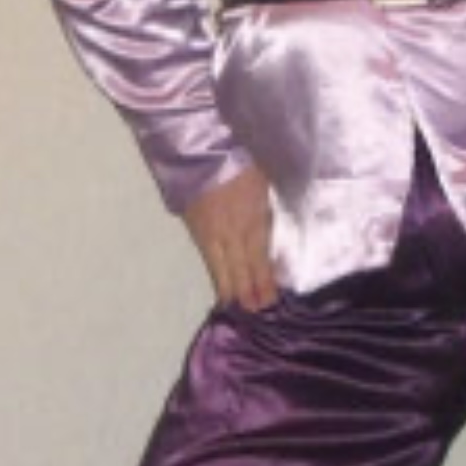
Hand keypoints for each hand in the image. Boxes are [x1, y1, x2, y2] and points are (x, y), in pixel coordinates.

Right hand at [182, 166, 278, 312]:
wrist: (199, 151)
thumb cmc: (239, 162)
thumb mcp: (262, 185)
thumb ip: (264, 213)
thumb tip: (265, 235)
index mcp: (253, 219)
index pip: (260, 259)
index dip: (264, 282)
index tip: (270, 301)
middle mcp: (232, 232)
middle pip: (242, 269)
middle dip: (249, 293)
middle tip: (255, 314)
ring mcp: (212, 233)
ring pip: (222, 268)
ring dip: (231, 290)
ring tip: (236, 309)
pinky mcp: (195, 230)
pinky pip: (208, 259)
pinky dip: (215, 275)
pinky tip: (220, 287)